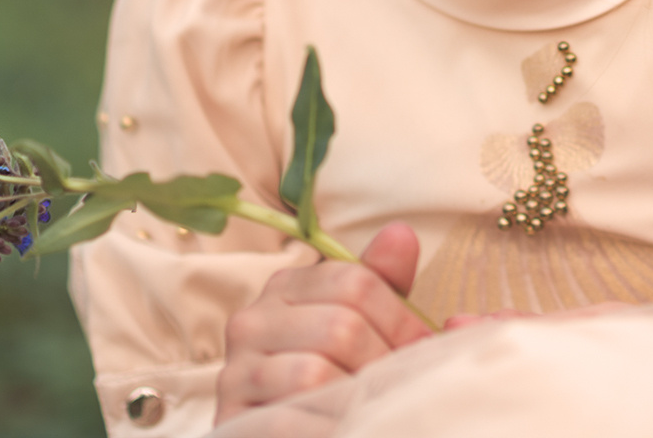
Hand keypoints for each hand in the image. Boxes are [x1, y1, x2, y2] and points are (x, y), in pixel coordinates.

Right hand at [215, 223, 431, 420]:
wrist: (279, 434)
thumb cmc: (331, 378)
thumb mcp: (360, 324)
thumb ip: (382, 283)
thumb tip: (402, 234)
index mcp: (286, 286)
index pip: (356, 282)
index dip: (401, 321)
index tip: (421, 350)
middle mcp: (252, 322)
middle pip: (341, 327)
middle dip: (383, 363)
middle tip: (401, 388)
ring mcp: (235, 373)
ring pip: (315, 373)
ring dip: (358, 399)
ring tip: (374, 411)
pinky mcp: (231, 421)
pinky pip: (288, 421)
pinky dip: (328, 429)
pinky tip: (347, 430)